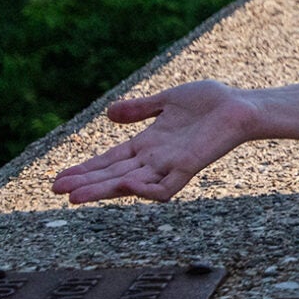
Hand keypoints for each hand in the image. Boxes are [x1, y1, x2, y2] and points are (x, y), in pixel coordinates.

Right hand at [50, 79, 263, 204]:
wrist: (241, 105)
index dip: (85, 169)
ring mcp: (170, 165)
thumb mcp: (168, 101)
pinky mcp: (188, 167)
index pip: (109, 161)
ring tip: (76, 197)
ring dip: (104, 190)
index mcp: (148, 144)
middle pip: (113, 175)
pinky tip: (127, 186)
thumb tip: (108, 114)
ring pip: (131, 185)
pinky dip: (146, 190)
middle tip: (57, 191)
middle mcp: (155, 158)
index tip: (59, 179)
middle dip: (86, 183)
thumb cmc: (211, 102)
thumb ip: (140, 108)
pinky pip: (165, 188)